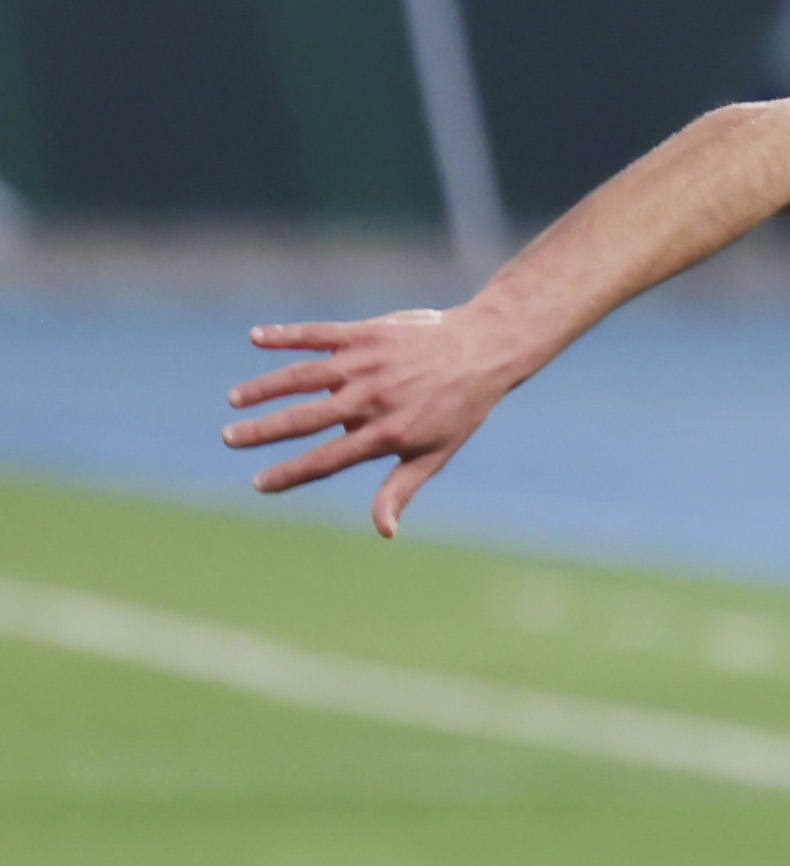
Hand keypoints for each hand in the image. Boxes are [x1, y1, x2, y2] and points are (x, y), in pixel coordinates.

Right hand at [221, 306, 527, 533]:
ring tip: (235, 400)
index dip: (290, 474)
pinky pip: (317, 334)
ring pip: (302, 376)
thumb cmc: (459, 409)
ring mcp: (365, 364)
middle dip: (262, 431)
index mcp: (385, 433)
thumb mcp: (435, 455)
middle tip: (228, 439)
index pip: (327, 460)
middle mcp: (370, 399)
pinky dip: (285, 335)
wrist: (485, 349)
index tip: (258, 484)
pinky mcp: (365, 333)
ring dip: (265, 387)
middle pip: (304, 419)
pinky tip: (255, 337)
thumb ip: (400, 490)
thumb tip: (384, 533)